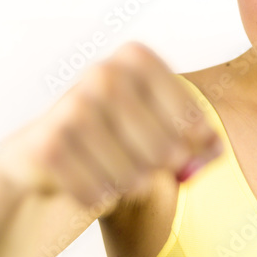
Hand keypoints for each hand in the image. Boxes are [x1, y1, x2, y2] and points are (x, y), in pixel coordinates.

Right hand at [0, 41, 222, 208]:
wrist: (45, 171)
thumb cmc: (117, 147)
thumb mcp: (162, 135)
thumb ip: (196, 142)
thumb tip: (214, 151)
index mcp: (133, 60)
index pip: (175, 93)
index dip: (192, 123)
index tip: (206, 147)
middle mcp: (100, 74)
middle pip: (152, 132)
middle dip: (165, 158)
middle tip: (168, 170)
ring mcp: (68, 107)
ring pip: (122, 161)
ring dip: (132, 180)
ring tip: (132, 183)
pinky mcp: (42, 145)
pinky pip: (89, 183)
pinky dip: (98, 195)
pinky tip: (99, 195)